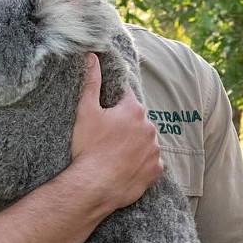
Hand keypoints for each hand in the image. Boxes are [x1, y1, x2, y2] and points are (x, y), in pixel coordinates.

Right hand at [69, 53, 162, 210]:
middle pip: (137, 120)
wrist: (94, 186)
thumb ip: (91, 81)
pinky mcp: (156, 170)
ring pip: (145, 141)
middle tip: (106, 137)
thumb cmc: (88, 148)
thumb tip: (92, 56)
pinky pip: (151, 162)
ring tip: (115, 154)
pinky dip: (141, 163)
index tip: (104, 113)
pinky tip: (126, 167)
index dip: (113, 103)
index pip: (125, 97)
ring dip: (134, 144)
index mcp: (134, 109)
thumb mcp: (85, 111)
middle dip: (125, 125)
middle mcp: (150, 127)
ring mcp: (155, 150)